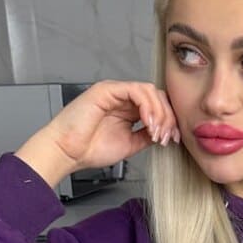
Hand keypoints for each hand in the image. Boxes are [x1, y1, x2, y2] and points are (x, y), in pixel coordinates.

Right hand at [15, 80, 180, 187]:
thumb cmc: (89, 149)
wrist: (68, 153)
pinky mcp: (107, 89)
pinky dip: (147, 106)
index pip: (157, 106)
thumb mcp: (130, 144)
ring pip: (150, 91)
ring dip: (159, 113)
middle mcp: (123, 99)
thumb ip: (146, 136)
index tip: (174, 139)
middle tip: (167, 137)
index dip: (170, 121)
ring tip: (156, 133)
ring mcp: (115, 92)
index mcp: (128, 110)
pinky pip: (136, 90)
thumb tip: (165, 133)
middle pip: (157, 97)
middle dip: (168, 118)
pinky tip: (148, 123)